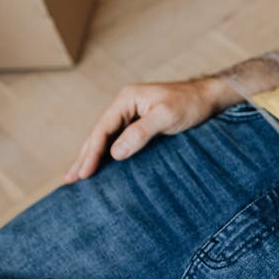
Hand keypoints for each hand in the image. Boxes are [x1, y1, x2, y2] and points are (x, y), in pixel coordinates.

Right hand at [64, 77, 240, 182]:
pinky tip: (103, 166)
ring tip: (78, 177)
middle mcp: (125, 105)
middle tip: (69, 180)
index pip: (102, 129)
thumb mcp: (167, 117)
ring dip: (92, 157)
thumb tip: (115, 153)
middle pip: (99, 134)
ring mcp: (132, 114)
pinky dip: (108, 154)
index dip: (91, 152)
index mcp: (126, 99)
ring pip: (106, 138)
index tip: (84, 173)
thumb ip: (141, 133)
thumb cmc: (191, 104)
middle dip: (84, 156)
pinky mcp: (141, 124)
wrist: (209, 98)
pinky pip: (119, 140)